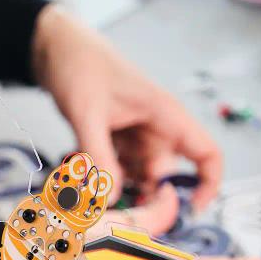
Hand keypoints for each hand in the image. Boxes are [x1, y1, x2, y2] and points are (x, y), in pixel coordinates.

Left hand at [32, 4, 221, 209]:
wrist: (53, 46)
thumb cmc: (79, 65)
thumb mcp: (87, 113)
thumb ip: (99, 157)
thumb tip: (109, 199)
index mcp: (165, 115)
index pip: (206, 154)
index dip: (207, 185)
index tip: (191, 211)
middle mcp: (155, 130)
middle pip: (163, 178)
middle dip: (143, 198)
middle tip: (113, 213)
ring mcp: (134, 137)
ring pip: (135, 178)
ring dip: (114, 189)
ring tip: (83, 188)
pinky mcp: (113, 141)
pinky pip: (113, 170)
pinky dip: (98, 178)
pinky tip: (74, 172)